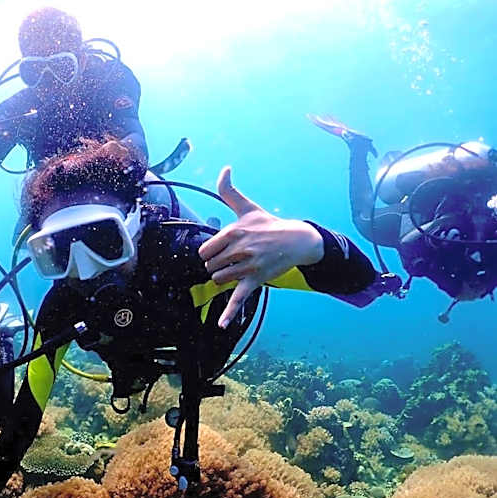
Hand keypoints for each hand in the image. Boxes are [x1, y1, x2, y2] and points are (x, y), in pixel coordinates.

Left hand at [198, 167, 323, 328]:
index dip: (211, 253)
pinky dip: (229, 314)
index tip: (224, 249)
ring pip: (219, 280)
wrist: (298, 240)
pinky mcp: (256, 281)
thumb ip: (229, 190)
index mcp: (233, 232)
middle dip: (218, 265)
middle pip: (210, 267)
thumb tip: (225, 168)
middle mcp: (240, 249)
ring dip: (225, 278)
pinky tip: (221, 325)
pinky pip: (238, 299)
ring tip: (240, 268)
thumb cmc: (268, 223)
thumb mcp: (248, 207)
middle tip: (235, 258)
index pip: (204, 251)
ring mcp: (248, 266)